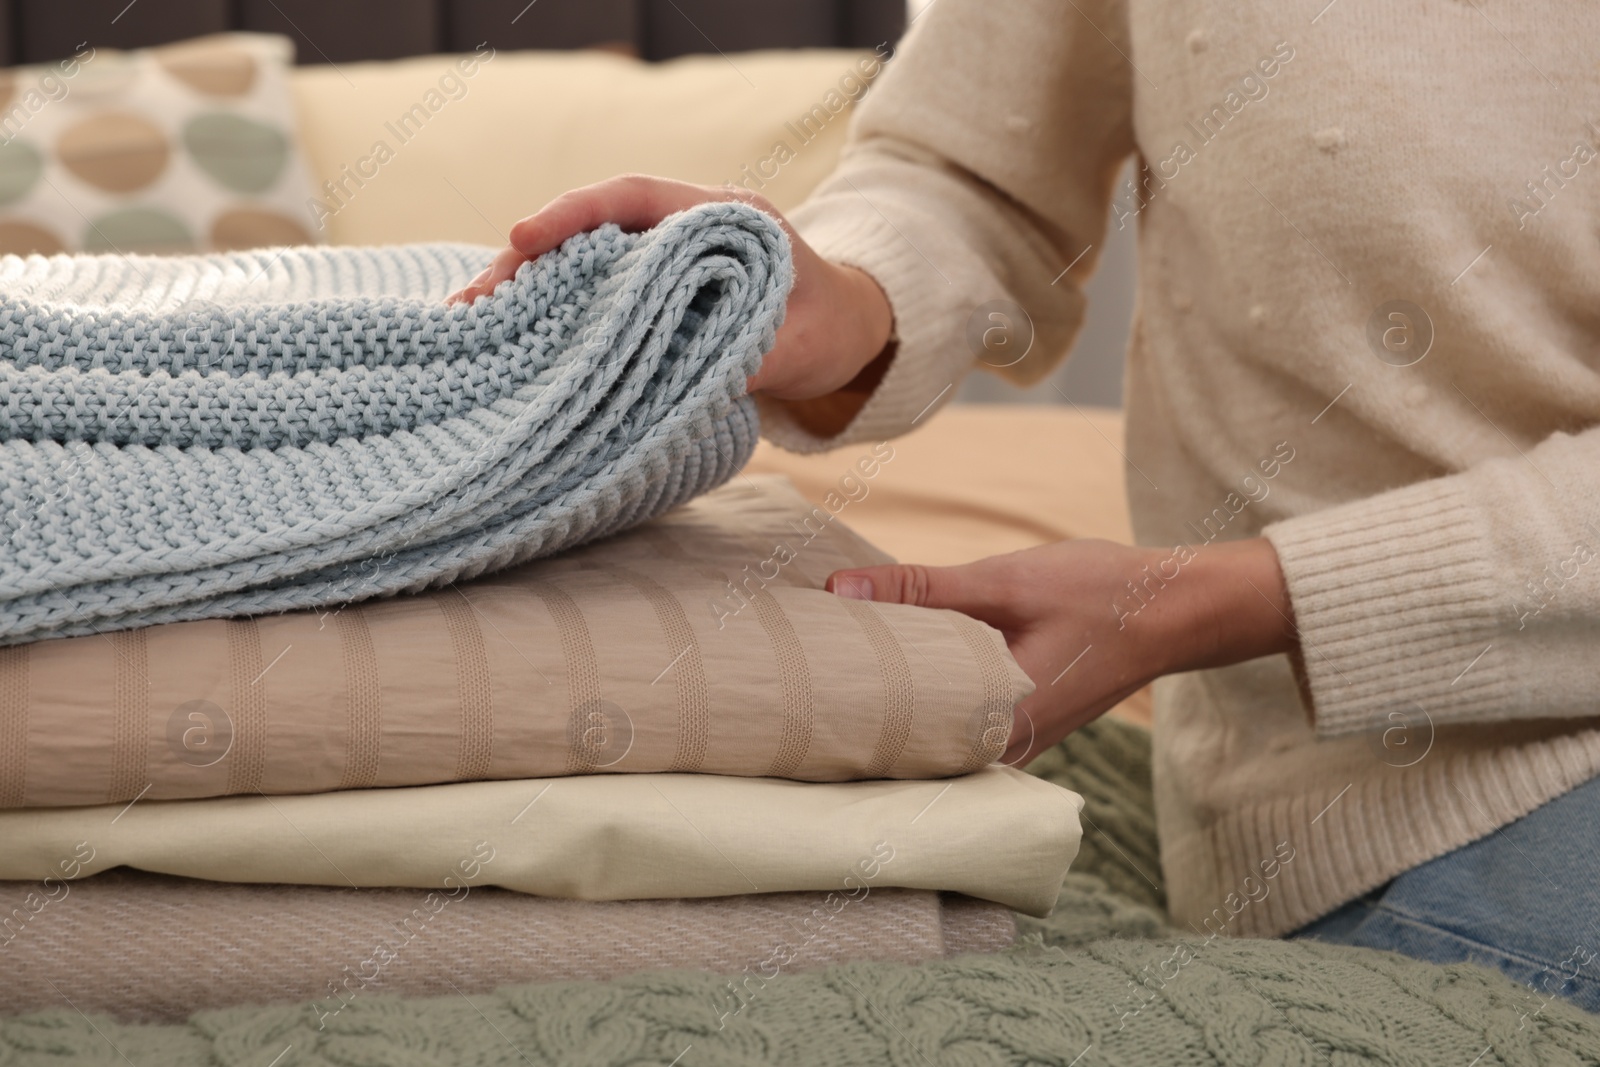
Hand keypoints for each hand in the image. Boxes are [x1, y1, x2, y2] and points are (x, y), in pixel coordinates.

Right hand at [444, 175, 893, 401]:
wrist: (850, 330)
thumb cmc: (828, 327)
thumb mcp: (797, 346)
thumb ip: (745, 356)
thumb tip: (681, 383)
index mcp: (721, 217)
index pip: (636, 197)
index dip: (576, 213)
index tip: (524, 236)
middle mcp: (682, 229)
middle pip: (593, 230)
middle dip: (527, 259)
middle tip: (473, 303)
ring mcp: (663, 261)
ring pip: (585, 264)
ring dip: (529, 291)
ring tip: (470, 325)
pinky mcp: (651, 294)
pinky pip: (595, 296)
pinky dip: (553, 314)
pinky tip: (509, 340)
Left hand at [825, 537, 1296, 765]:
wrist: (1178, 607)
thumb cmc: (1101, 592)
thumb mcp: (1003, 580)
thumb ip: (921, 588)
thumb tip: (838, 590)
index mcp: (998, 723)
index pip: (898, 745)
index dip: (842, 730)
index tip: (790, 709)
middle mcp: (1003, 748)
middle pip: (909, 745)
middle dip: (856, 722)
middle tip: (792, 694)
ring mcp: (1014, 739)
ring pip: (932, 734)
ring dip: (889, 710)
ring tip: (827, 682)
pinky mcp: (1020, 720)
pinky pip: (956, 719)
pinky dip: (924, 698)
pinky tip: (891, 673)